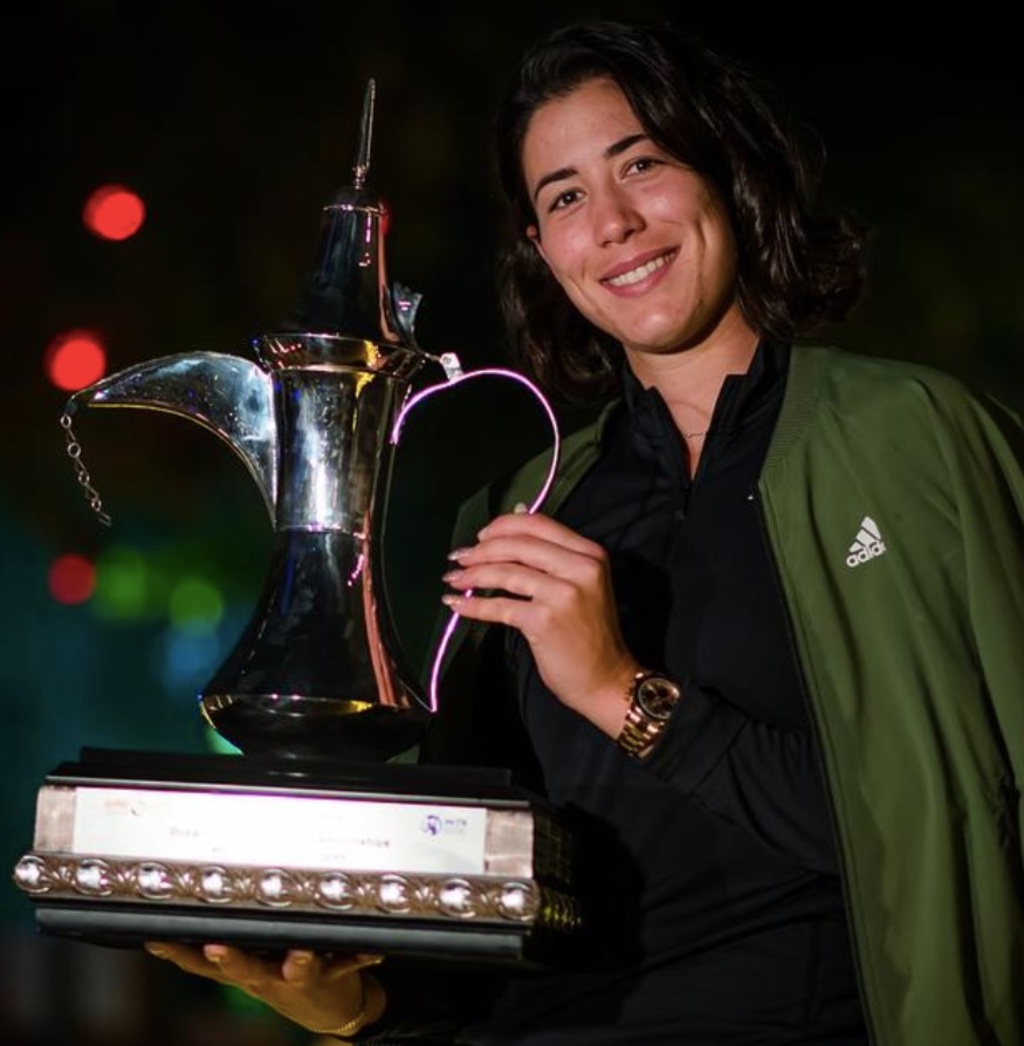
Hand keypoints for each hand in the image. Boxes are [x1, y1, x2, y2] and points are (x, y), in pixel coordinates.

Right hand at [144, 941, 383, 1034]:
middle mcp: (268, 978)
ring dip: (298, 961)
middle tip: (216, 948)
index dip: (180, 956)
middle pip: (245, 969)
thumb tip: (164, 930)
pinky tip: (372, 951)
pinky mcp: (334, 975)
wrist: (333, 1010)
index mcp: (245, 972)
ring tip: (299, 953)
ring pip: (297, 968)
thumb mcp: (246, 971)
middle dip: (231, 960)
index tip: (159, 940)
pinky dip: (359, 957)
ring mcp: (301, 978)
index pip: (204, 965)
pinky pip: (348, 963)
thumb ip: (212, 954)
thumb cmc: (284, 978)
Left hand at [442, 509, 637, 736]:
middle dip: (481, 550)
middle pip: (517, 544)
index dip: (503, 526)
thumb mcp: (581, 583)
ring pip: (505, 572)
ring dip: (472, 575)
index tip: (481, 537)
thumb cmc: (590, 633)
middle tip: (461, 558)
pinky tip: (458, 605)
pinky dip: (472, 606)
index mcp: (590, 553)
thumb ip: (550, 555)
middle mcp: (580, 568)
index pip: (538, 524)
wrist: (606, 679)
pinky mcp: (544, 621)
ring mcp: (563, 594)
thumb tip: (513, 520)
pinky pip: (499, 607)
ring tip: (454, 579)